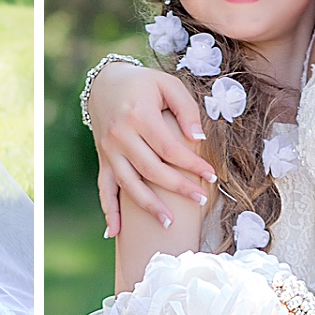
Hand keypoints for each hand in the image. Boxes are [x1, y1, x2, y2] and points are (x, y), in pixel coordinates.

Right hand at [88, 62, 215, 236]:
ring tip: (168, 223)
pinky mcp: (103, 159)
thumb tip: (198, 140)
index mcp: (139, 115)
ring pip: (129, 184)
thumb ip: (186, 110)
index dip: (192, 165)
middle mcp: (120, 135)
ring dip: (148, 206)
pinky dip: (109, 211)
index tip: (211, 176)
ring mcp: (109, 150)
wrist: (105, 82)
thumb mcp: (168, 85)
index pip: (169, 149)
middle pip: (151, 170)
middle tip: (201, 200)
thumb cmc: (143, 83)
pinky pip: (104, 188)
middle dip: (178, 188)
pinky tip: (115, 232)